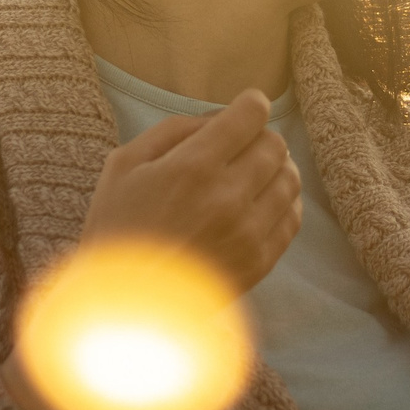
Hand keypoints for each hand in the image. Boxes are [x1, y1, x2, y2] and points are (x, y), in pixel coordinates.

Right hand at [76, 90, 301, 293]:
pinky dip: (283, 202)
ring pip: (290, 179)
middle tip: (242, 145)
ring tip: (253, 173)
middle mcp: (228, 197)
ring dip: (276, 168)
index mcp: (193, 167)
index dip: (252, 104)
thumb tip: (220, 117)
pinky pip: (292, 218)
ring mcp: (248, 233)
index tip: (248, 106)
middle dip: (260, 136)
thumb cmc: (117, 229)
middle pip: (275, 145)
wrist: (124, 306)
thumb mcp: (125, 164)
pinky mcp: (260, 262)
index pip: (250, 116)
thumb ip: (174, 131)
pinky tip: (261, 202)